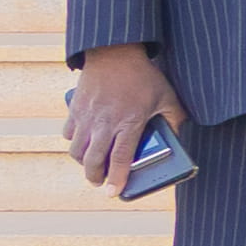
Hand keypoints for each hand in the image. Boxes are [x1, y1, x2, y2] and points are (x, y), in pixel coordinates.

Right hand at [63, 44, 180, 193]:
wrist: (114, 52)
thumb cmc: (144, 76)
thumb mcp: (167, 97)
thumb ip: (175, 119)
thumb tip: (177, 138)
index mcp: (129, 122)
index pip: (119, 159)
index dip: (116, 179)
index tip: (114, 193)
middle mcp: (104, 122)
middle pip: (93, 160)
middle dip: (95, 177)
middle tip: (101, 183)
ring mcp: (87, 116)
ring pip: (77, 150)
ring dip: (83, 163)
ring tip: (92, 166)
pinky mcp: (74, 109)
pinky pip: (68, 134)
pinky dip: (74, 143)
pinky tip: (83, 144)